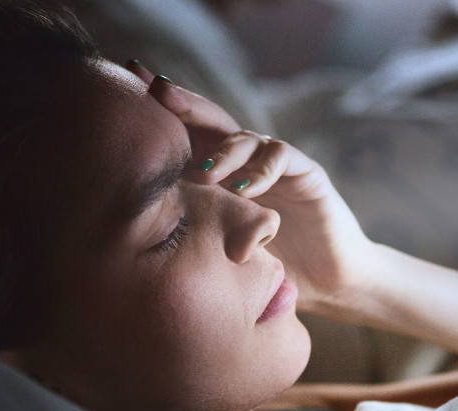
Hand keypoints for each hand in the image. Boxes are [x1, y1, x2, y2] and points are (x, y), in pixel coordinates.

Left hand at [124, 62, 377, 318]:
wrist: (330, 281)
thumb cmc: (270, 266)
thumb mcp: (220, 246)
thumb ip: (189, 230)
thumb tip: (128, 230)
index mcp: (223, 173)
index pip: (188, 134)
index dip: (161, 110)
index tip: (129, 81)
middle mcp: (247, 162)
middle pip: (213, 120)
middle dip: (184, 104)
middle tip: (157, 91)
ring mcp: (278, 165)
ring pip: (245, 138)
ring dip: (223, 152)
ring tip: (206, 174)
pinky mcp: (308, 174)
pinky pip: (281, 158)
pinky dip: (260, 170)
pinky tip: (243, 189)